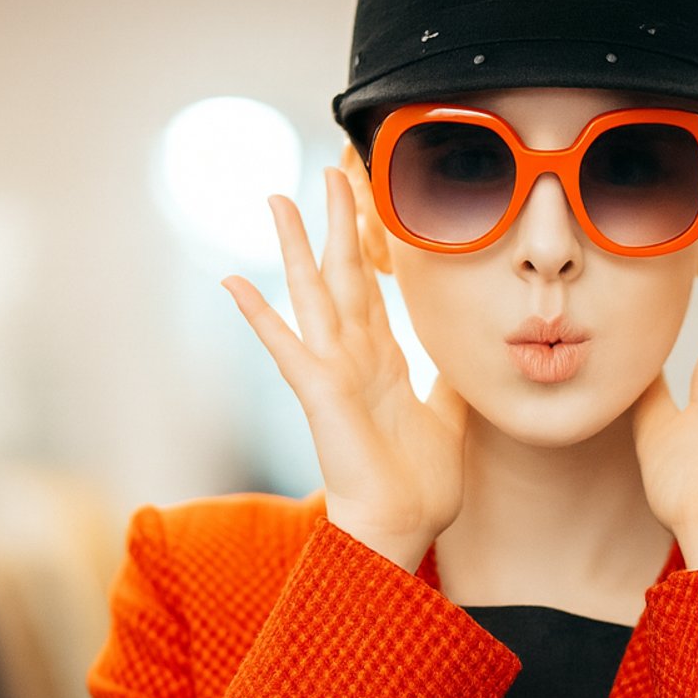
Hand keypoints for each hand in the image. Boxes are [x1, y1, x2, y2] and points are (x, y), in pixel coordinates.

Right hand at [222, 167, 469, 571]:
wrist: (401, 528)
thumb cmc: (420, 485)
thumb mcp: (449, 418)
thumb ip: (450, 382)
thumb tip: (465, 354)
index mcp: (382, 361)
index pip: (373, 287)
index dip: (371, 242)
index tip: (368, 201)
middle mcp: (352, 357)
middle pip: (342, 273)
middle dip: (338, 220)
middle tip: (332, 168)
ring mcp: (331, 372)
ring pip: (310, 294)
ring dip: (294, 246)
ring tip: (276, 199)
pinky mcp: (319, 393)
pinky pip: (286, 347)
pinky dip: (259, 314)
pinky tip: (233, 280)